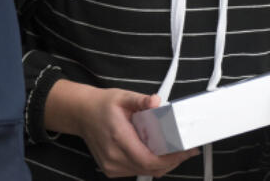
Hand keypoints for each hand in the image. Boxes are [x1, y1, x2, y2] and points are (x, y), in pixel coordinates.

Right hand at [44, 80, 196, 177]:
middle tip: (187, 151)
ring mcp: (111, 165)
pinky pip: (136, 171)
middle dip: (171, 161)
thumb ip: (141, 99)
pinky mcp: (111, 169)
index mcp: (118, 137)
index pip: (148, 158)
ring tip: (177, 153)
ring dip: (162, 165)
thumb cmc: (102, 105)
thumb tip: (156, 101)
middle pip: (149, 168)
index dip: (170, 158)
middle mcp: (113, 156)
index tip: (185, 151)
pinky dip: (150, 166)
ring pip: (144, 172)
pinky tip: (159, 156)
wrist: (82, 114)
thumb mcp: (122, 96)